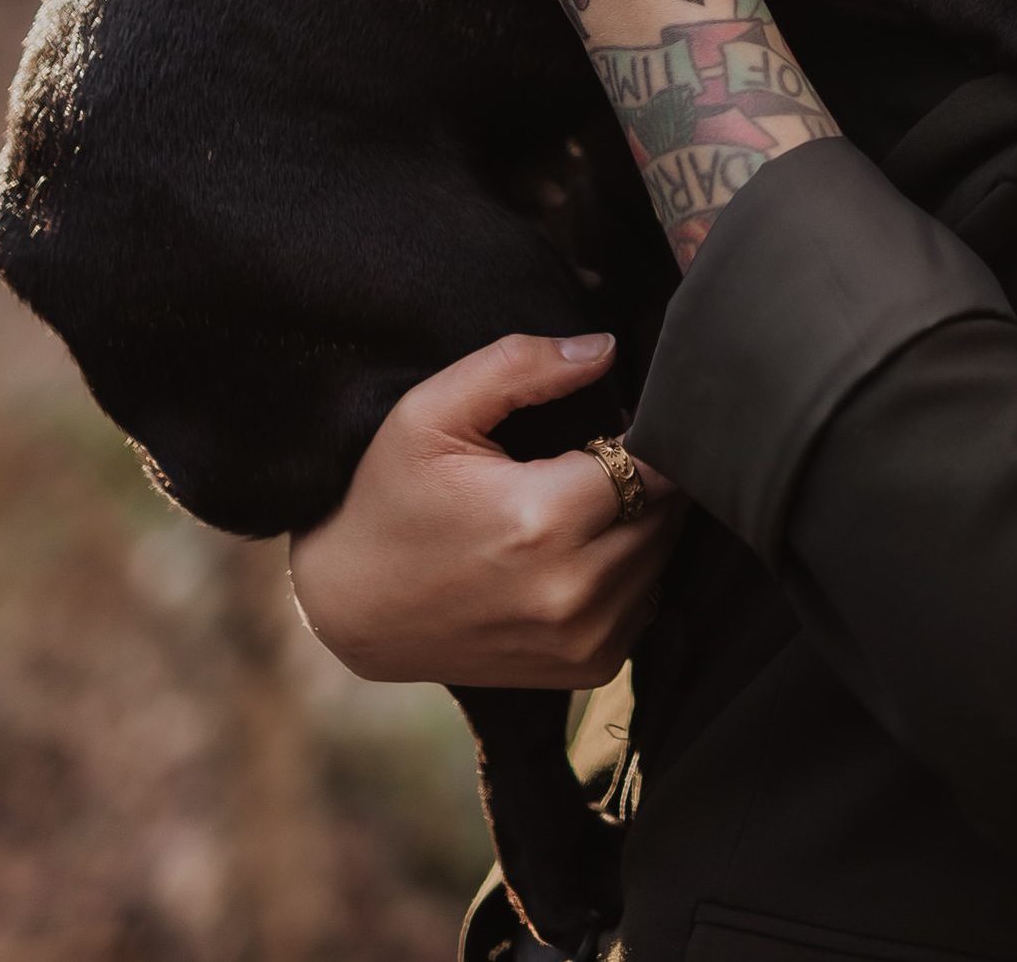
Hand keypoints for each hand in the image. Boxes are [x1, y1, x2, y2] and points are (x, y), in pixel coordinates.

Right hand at [287, 330, 686, 689]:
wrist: (351, 608)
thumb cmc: (389, 497)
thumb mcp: (433, 411)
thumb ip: (522, 366)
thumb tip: (605, 349)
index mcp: (543, 520)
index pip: (655, 462)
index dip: (645, 433)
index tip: (614, 422)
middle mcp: (573, 591)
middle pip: (666, 509)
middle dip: (644, 475)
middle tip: (593, 457)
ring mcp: (582, 639)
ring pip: (663, 555)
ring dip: (640, 521)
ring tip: (582, 500)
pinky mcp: (585, 667)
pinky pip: (647, 601)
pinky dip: (631, 570)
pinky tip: (581, 549)